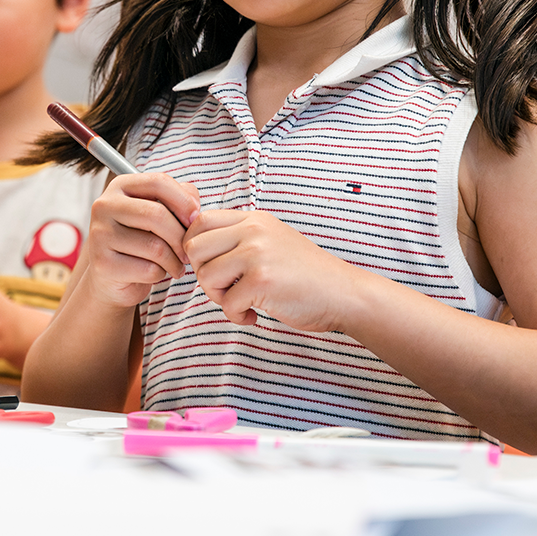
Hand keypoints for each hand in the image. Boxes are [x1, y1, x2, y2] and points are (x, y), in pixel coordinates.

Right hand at [75, 173, 201, 308]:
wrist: (113, 277)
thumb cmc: (140, 241)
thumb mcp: (158, 213)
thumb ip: (178, 198)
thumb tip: (194, 205)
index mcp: (119, 186)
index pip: (158, 182)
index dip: (184, 201)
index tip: (195, 219)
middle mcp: (104, 206)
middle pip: (157, 215)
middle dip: (181, 236)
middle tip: (188, 251)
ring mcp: (100, 235)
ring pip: (155, 246)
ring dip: (174, 260)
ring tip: (176, 265)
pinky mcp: (103, 264)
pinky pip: (148, 269)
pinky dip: (161, 274)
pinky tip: (158, 273)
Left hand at [183, 209, 365, 332]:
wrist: (344, 294)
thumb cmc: (305, 274)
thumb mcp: (272, 241)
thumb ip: (239, 238)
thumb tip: (193, 246)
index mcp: (254, 219)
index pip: (200, 221)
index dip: (195, 247)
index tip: (210, 267)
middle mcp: (253, 231)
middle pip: (195, 248)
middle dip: (203, 274)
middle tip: (225, 289)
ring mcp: (257, 255)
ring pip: (205, 276)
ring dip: (218, 297)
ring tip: (241, 302)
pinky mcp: (261, 282)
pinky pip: (226, 303)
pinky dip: (236, 316)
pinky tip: (253, 315)